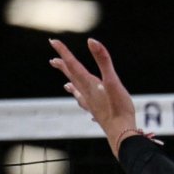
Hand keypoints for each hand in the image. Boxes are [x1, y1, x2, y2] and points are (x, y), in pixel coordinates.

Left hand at [48, 37, 138, 157]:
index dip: (64, 52)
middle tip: (53, 60)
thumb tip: (91, 41)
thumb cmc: (118, 107)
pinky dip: (82, 101)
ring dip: (71, 84)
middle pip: (73, 77)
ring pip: (78, 92)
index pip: (74, 64)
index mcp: (90, 83)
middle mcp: (87, 93)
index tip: (53, 42)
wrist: (120, 132)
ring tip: (65, 84)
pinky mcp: (97, 113)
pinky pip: (86, 104)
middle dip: (64, 67)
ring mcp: (91, 104)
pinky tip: (84, 104)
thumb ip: (103, 61)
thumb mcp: (113, 81)